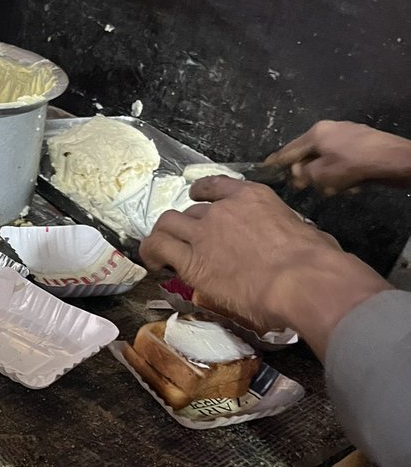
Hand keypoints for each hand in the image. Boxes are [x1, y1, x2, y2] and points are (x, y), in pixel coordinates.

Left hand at [140, 177, 390, 357]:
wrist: (301, 279)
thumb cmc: (316, 260)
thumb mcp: (305, 232)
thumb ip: (289, 231)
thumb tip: (300, 240)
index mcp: (253, 197)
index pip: (216, 187)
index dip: (203, 196)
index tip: (200, 204)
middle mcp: (223, 209)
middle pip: (193, 210)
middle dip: (189, 225)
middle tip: (190, 243)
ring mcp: (204, 232)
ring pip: (168, 223)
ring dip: (164, 234)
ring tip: (161, 251)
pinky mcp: (191, 261)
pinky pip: (158, 247)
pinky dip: (151, 252)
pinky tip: (153, 263)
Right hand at [264, 120, 410, 193]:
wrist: (391, 160)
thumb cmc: (352, 166)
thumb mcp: (320, 175)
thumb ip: (302, 175)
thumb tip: (296, 175)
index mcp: (316, 133)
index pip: (289, 149)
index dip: (276, 161)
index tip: (265, 167)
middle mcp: (330, 129)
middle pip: (309, 153)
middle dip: (307, 172)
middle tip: (305, 187)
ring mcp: (348, 134)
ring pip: (327, 159)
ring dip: (326, 176)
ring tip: (333, 188)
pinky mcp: (362, 143)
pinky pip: (343, 160)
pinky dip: (342, 173)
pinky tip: (349, 184)